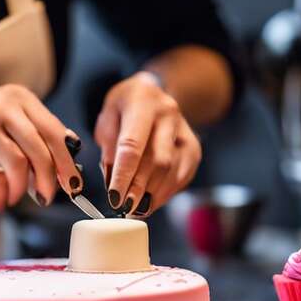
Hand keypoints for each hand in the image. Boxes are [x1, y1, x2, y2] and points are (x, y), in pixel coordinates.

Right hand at [0, 84, 83, 212]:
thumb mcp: (6, 128)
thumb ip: (35, 140)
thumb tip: (69, 168)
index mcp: (17, 98)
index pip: (54, 131)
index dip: (66, 163)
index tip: (73, 186)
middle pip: (39, 149)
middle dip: (46, 181)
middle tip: (44, 198)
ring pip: (17, 164)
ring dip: (16, 191)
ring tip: (7, 199)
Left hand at [95, 72, 201, 216]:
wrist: (151, 93)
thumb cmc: (125, 107)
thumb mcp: (107, 118)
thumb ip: (109, 147)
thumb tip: (114, 182)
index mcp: (143, 102)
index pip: (133, 145)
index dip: (124, 175)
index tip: (114, 197)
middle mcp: (169, 115)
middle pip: (157, 161)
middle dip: (139, 189)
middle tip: (124, 208)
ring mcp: (185, 131)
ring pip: (172, 171)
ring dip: (153, 195)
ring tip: (135, 208)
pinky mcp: (194, 148)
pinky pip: (181, 177)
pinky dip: (165, 193)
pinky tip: (151, 200)